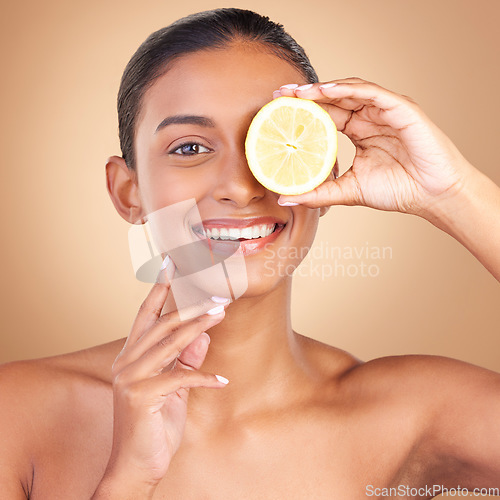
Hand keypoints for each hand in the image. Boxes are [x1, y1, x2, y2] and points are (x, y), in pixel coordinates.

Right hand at [93, 257, 228, 497]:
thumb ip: (186, 361)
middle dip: (190, 306)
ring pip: (169, 343)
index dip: (158, 289)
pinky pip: (179, 378)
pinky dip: (203, 378)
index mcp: (131, 356)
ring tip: (220, 314)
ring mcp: (129, 379)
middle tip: (217, 294)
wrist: (136, 466)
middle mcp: (126, 362)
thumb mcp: (176, 389)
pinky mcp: (140, 397)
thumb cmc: (154, 426)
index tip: (170, 264)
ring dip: (198, 328)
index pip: (146, 315)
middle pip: (161, 324)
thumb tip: (203, 333)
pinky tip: (222, 381)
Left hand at [275, 78, 475, 218]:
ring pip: (351, 91)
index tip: (278, 110)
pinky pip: (372, 93)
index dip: (303, 111)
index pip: (327, 115)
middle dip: (307, 95)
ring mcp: (386, 110)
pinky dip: (350, 89)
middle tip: (281, 94)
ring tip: (300, 92)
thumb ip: (318, 192)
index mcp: (359, 132)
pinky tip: (328, 90)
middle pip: (335, 99)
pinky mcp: (401, 108)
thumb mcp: (348, 191)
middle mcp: (370, 117)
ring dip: (324, 89)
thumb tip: (285, 198)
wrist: (432, 196)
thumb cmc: (398, 190)